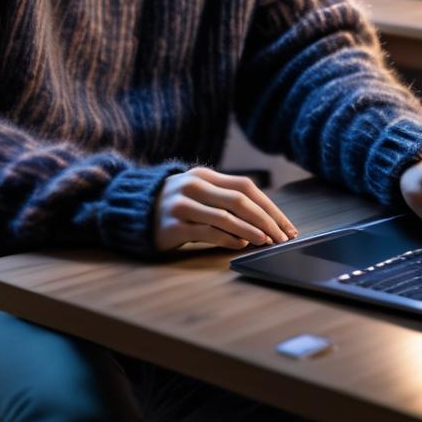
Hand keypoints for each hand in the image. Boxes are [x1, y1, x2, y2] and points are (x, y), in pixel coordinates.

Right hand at [153, 167, 298, 250]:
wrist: (134, 211)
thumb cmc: (177, 204)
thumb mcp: (200, 193)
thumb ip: (226, 199)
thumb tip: (265, 219)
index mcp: (205, 175)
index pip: (246, 187)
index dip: (270, 207)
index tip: (287, 226)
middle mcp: (193, 186)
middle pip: (239, 200)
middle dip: (265, 220)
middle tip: (282, 237)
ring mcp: (181, 204)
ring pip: (224, 217)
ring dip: (250, 230)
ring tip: (267, 242)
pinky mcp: (172, 225)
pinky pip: (206, 232)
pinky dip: (227, 239)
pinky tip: (241, 245)